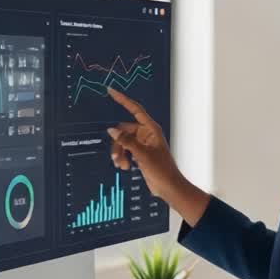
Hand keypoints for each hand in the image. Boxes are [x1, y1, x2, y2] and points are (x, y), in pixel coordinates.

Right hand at [106, 88, 208, 223]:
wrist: (168, 187)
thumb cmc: (162, 171)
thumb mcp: (142, 154)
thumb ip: (126, 141)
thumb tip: (112, 130)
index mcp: (151, 129)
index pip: (135, 110)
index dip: (123, 99)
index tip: (111, 91)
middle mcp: (146, 134)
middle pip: (124, 130)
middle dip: (118, 143)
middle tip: (116, 157)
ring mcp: (142, 144)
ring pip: (122, 142)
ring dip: (119, 153)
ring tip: (122, 165)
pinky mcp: (139, 154)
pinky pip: (125, 150)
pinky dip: (122, 157)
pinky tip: (125, 167)